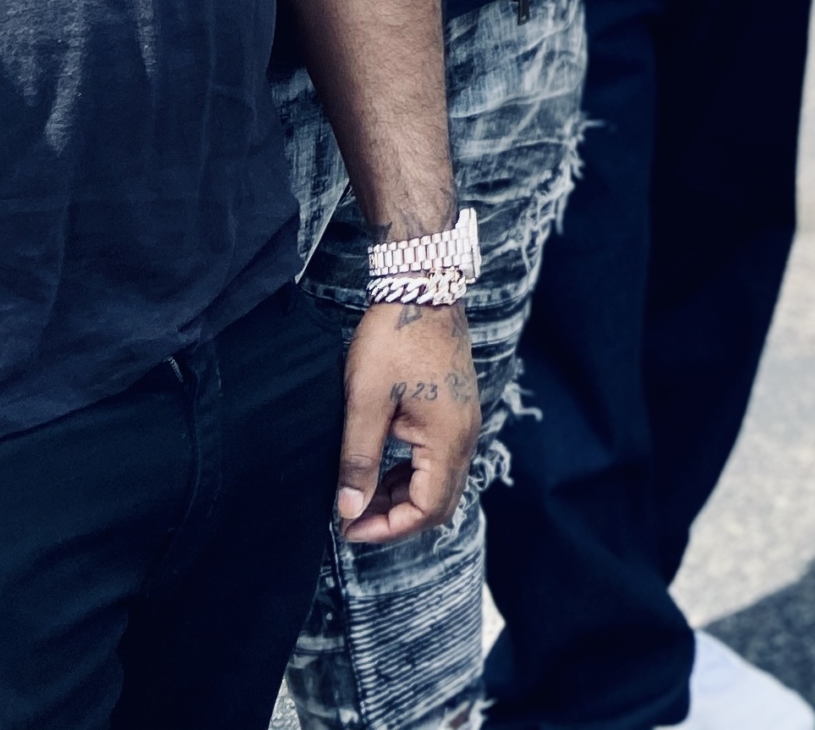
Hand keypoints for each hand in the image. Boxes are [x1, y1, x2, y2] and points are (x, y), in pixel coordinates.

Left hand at [335, 298, 480, 545]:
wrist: (421, 286)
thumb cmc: (393, 338)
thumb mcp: (366, 401)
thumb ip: (359, 460)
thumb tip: (348, 512)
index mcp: (448, 437)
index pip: (428, 508)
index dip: (388, 528)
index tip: (349, 529)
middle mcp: (465, 434)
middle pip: (439, 501)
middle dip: (396, 518)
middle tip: (352, 520)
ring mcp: (463, 420)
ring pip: (439, 481)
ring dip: (402, 497)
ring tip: (360, 496)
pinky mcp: (456, 408)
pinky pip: (439, 458)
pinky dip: (412, 473)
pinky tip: (382, 468)